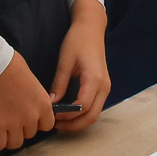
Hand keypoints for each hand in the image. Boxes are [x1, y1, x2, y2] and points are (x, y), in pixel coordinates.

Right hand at [0, 56, 55, 150]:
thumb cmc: (12, 66)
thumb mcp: (33, 83)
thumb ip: (36, 99)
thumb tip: (33, 107)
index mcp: (44, 104)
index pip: (47, 126)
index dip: (37, 123)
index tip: (30, 118)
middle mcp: (31, 116)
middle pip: (30, 134)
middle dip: (22, 128)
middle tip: (13, 117)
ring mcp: (14, 122)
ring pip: (15, 143)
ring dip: (10, 137)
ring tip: (4, 129)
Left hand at [48, 0, 109, 131]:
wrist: (91, 29)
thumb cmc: (77, 41)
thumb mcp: (65, 62)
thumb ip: (59, 84)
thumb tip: (51, 103)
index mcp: (94, 78)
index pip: (83, 106)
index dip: (67, 115)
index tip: (52, 115)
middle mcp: (104, 86)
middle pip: (92, 116)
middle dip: (73, 125)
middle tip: (55, 126)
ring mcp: (105, 88)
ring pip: (94, 114)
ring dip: (78, 122)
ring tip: (60, 123)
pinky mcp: (103, 87)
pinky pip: (95, 107)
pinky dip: (83, 115)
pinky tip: (68, 115)